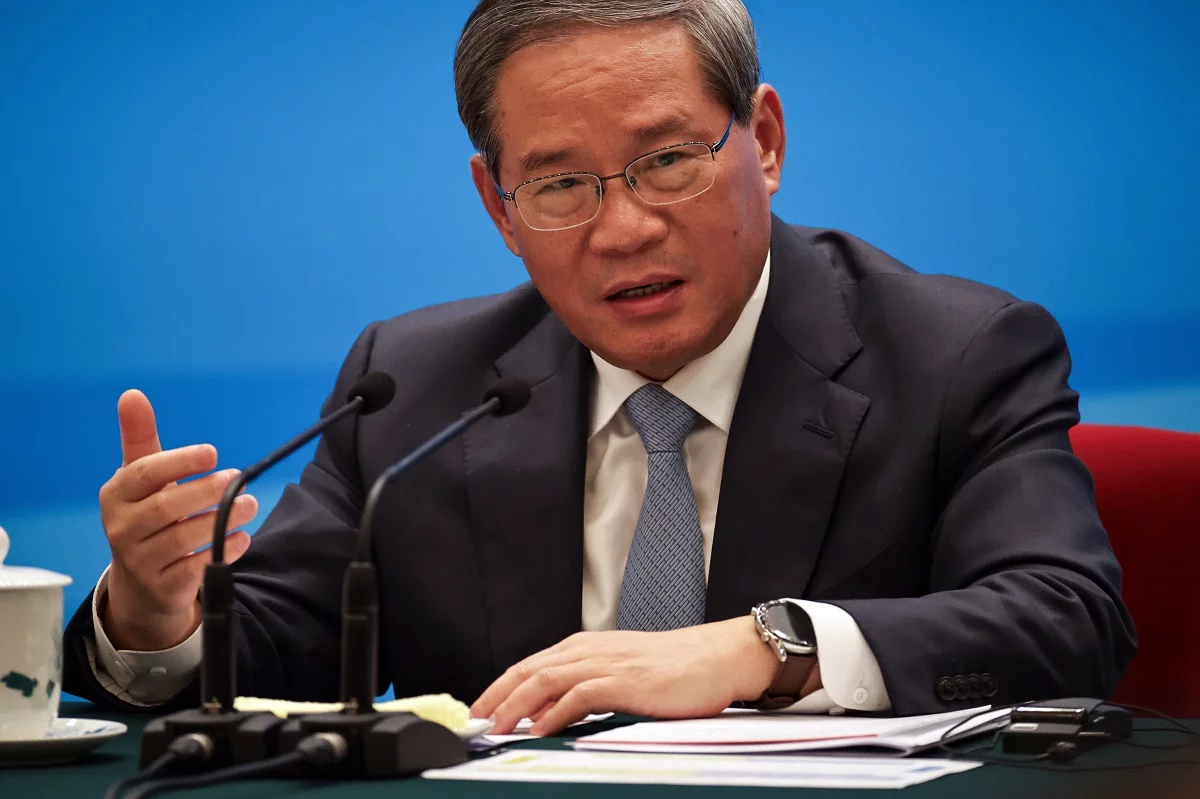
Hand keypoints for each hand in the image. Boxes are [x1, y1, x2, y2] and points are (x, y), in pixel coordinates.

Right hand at [99, 390, 257, 650]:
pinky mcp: (162, 587)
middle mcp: (121, 528)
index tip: (212, 452)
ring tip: (250, 505)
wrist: (142, 584)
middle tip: (238, 478)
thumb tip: (132, 394)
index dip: (179, 462)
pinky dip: (222, 552)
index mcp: (115, 495)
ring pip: (182, 539)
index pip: (143, 474)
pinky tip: (241, 538)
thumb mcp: (141, 478)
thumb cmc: (147, 517)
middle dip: (206, 491)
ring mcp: (140, 561)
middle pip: (165, 507)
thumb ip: (140, 438)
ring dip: (221, 520)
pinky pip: (195, 568)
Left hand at [471, 617, 790, 735]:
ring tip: (494, 728)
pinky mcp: (625, 681)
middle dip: (494, 697)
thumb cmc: (676, 669)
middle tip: (472, 722)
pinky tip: (538, 730)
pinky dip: (553, 712)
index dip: (498, 688)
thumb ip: (587, 689)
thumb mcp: (622, 674)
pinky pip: (579, 696)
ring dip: (513, 705)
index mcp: (586, 648)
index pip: (528, 665)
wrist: (719, 657)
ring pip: (544, 680)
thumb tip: (551, 714)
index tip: (478, 711)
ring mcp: (607, 663)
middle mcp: (590, 650)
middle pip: (527, 670)